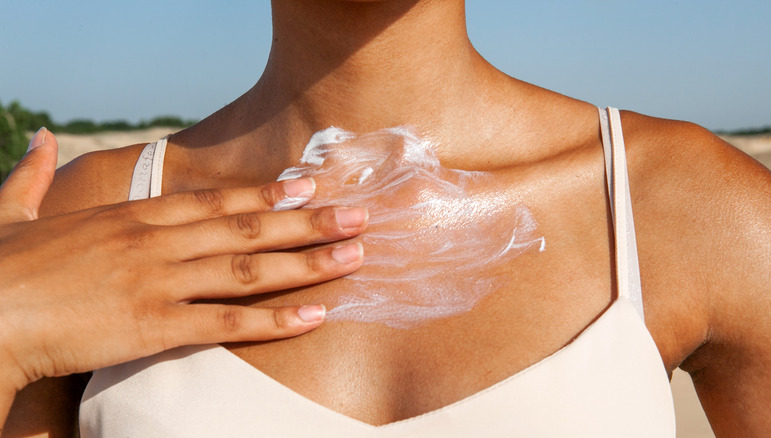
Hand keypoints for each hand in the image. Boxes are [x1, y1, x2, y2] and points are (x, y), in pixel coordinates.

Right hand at [0, 128, 366, 393]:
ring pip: (248, 269)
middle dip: (306, 222)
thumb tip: (38, 136)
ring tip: (353, 256)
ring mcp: (158, 282)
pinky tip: (314, 315)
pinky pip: (226, 322)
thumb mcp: (11, 210)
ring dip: (306, 262)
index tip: (307, 184)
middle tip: (357, 216)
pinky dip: (274, 320)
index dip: (265, 192)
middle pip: (246, 228)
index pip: (213, 200)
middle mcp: (155, 243)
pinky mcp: (152, 325)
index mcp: (131, 216)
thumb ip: (34, 174)